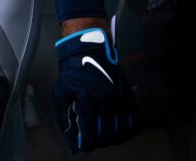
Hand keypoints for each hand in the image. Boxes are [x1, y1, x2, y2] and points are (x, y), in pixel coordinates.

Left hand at [53, 23, 137, 152]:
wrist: (88, 51)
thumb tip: (71, 142)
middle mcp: (106, 102)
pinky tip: (119, 132)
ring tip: (103, 137)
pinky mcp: (129, 97)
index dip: (86, 145)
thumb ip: (64, 119)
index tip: (83, 145)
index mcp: (87, 101)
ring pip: (121, 133)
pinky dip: (128, 132)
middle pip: (106, 137)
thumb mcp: (60, 94)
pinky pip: (134, 122)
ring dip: (112, 139)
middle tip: (92, 140)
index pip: (91, 135)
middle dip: (98, 142)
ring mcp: (120, 100)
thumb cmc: (72, 73)